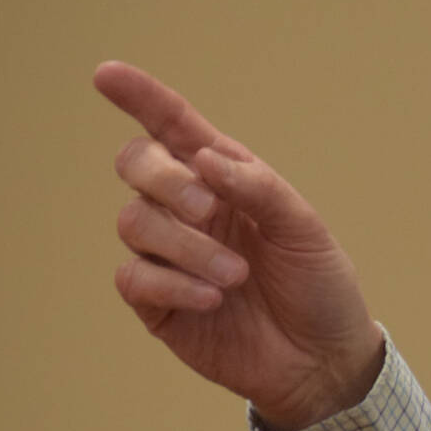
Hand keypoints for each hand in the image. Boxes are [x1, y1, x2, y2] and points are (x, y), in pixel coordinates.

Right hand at [95, 61, 384, 430]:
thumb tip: (202, 158)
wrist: (324, 357)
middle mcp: (188, 209)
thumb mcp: (304, 229)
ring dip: (186, 245)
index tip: (106, 74)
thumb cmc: (318, 284)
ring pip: (134, 222)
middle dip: (165, 179)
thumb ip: (257, 188)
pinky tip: (213, 299)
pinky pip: (134, 277)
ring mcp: (168, 255)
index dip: (140, 98)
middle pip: (136, 164)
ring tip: (236, 275)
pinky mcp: (157, 303)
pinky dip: (173, 282)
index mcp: (224, 178)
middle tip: (210, 209)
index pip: (172, 127)